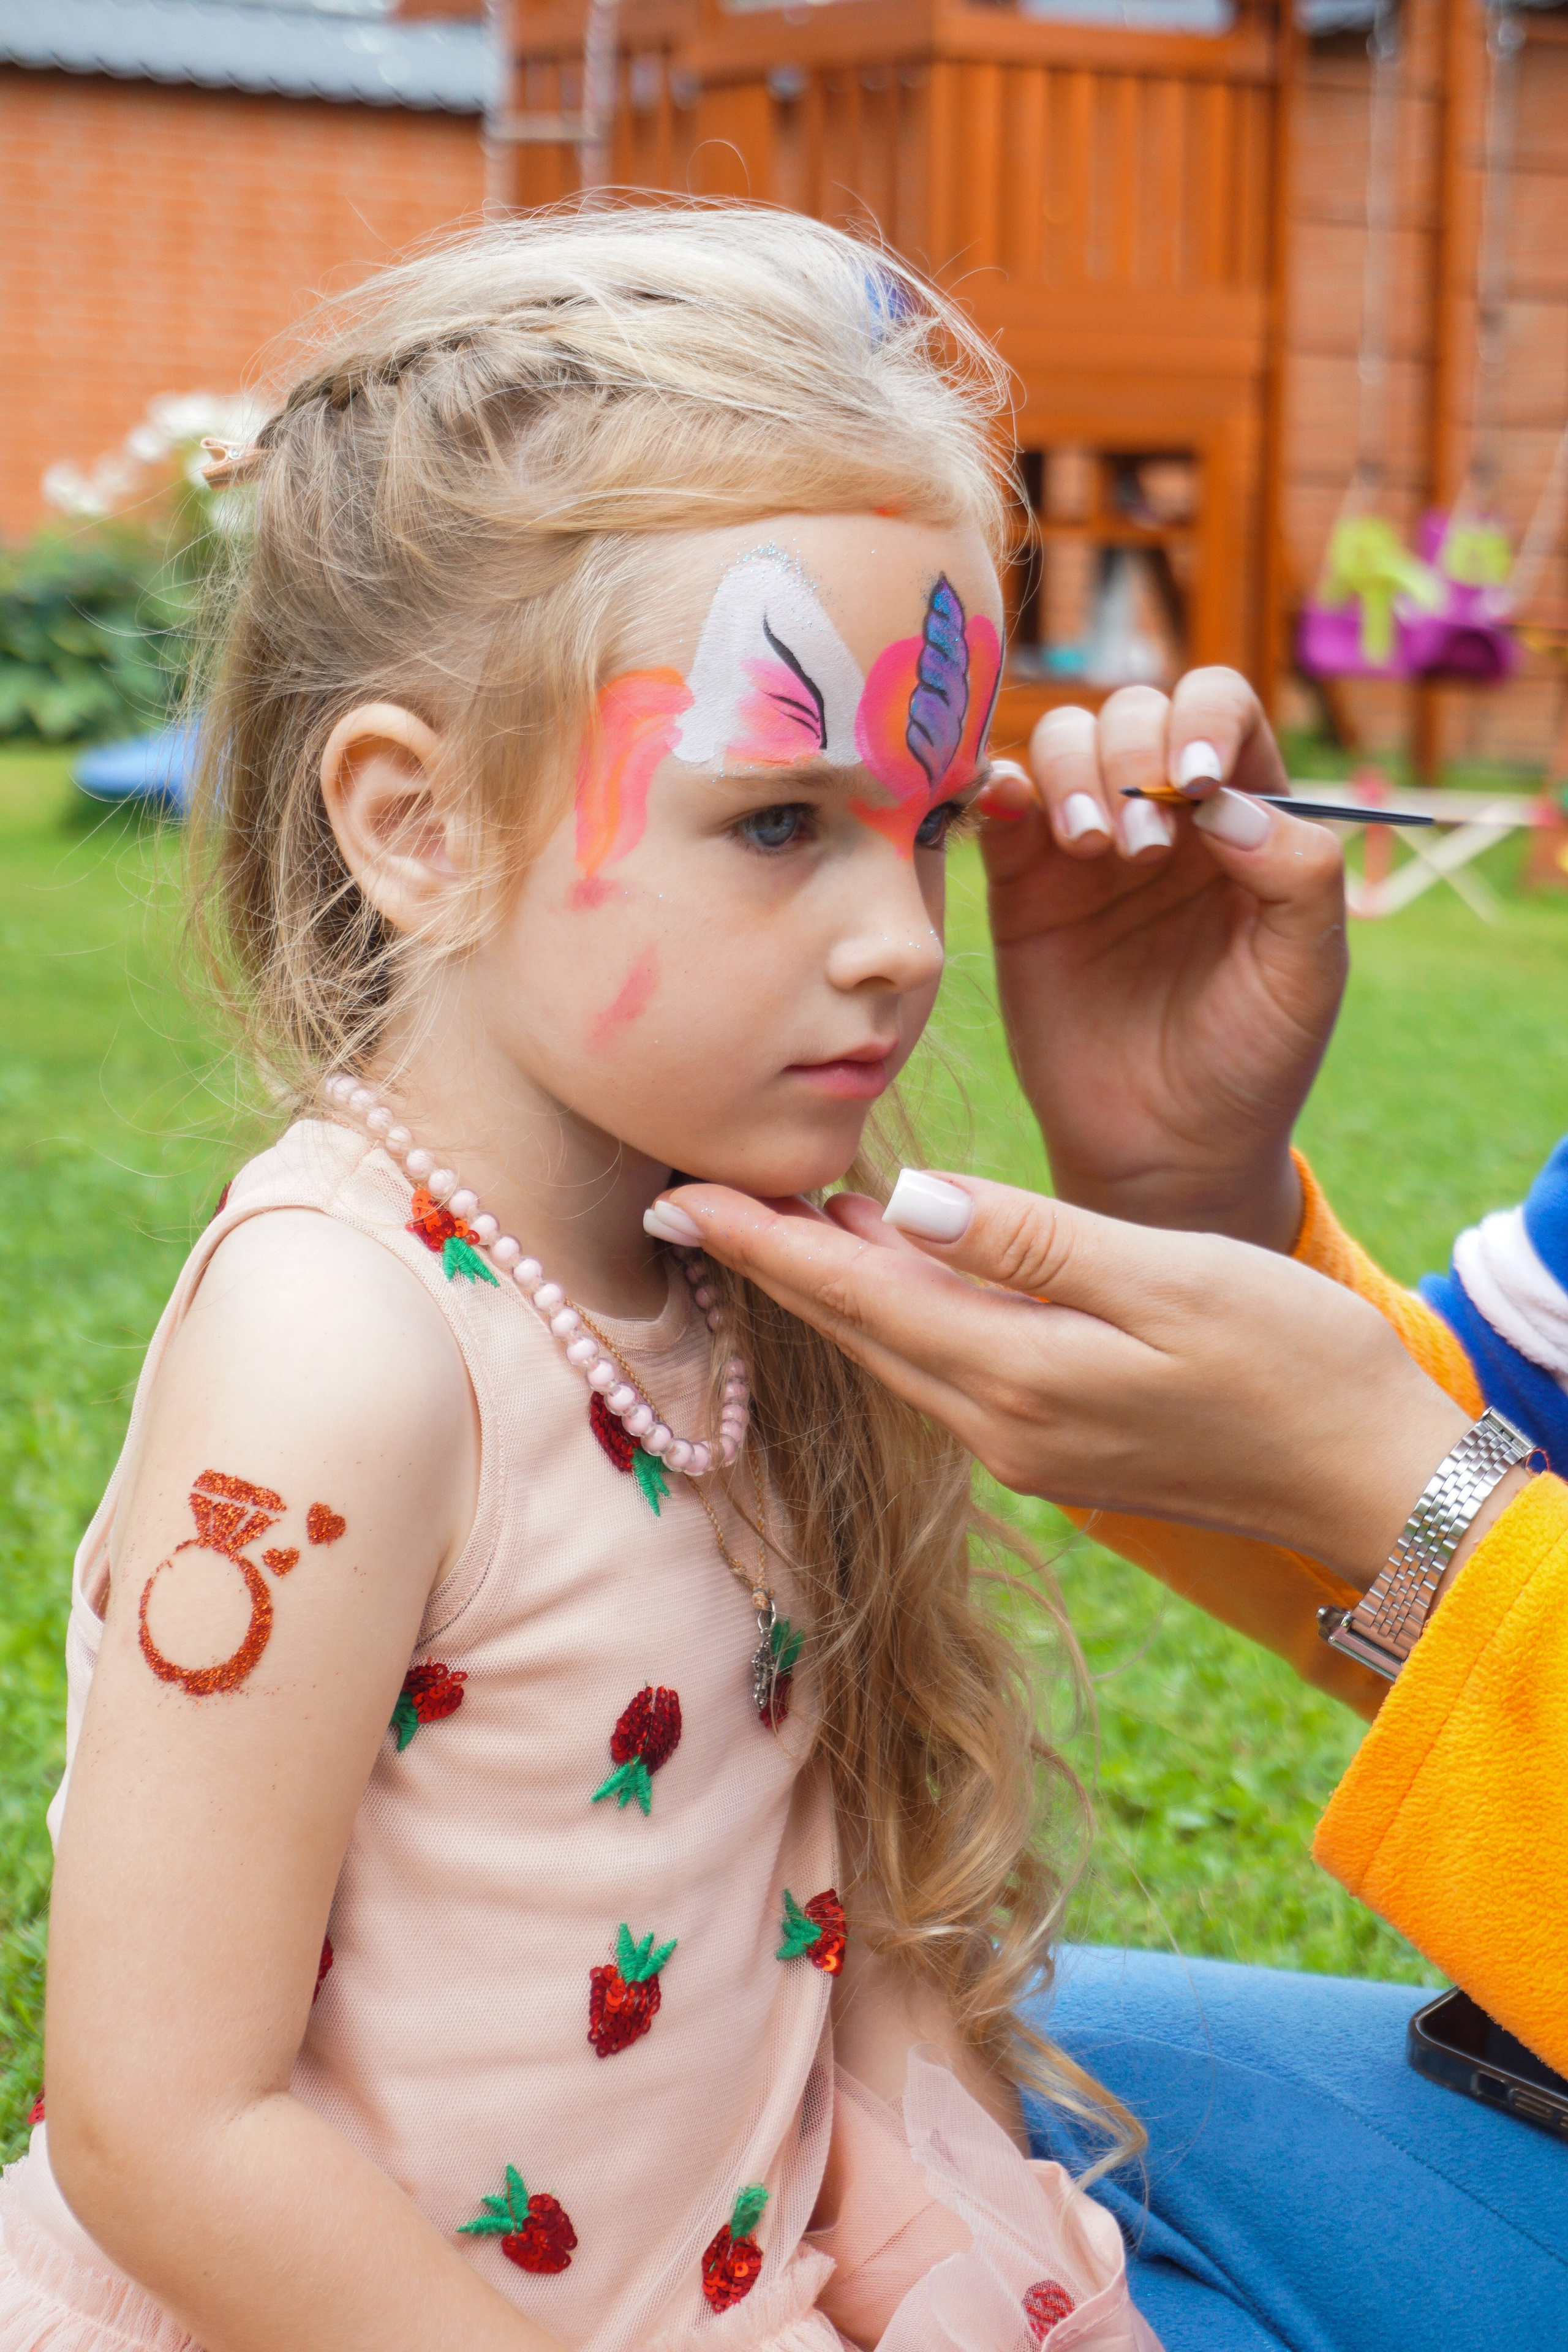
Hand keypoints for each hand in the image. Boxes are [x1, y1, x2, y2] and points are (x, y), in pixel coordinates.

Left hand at [664, 1173, 1470, 1587]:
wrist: (1373, 1478)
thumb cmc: (1292, 1362)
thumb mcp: (1166, 1279)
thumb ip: (1027, 1242)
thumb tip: (899, 1200)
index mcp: (1018, 1377)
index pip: (856, 1296)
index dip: (763, 1244)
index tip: (678, 1200)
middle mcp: (1000, 1426)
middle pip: (857, 1329)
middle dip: (770, 1266)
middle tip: (689, 1202)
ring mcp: (1026, 1446)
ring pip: (897, 1351)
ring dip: (832, 1290)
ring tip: (772, 1222)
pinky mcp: (1057, 1447)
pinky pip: (946, 1369)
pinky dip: (900, 1316)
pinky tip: (891, 1272)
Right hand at [981, 669, 1346, 1250]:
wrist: (1165, 1150)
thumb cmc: (1252, 1060)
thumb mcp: (1306, 973)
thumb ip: (1297, 873)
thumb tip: (1228, 800)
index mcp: (1244, 814)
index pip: (1221, 709)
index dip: (1201, 720)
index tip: (1193, 782)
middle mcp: (1164, 811)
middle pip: (1134, 711)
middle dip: (1132, 756)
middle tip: (1140, 849)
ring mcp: (1085, 844)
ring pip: (1060, 742)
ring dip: (1070, 772)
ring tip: (1089, 851)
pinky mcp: (1020, 885)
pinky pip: (995, 804)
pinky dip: (990, 784)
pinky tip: (1002, 809)